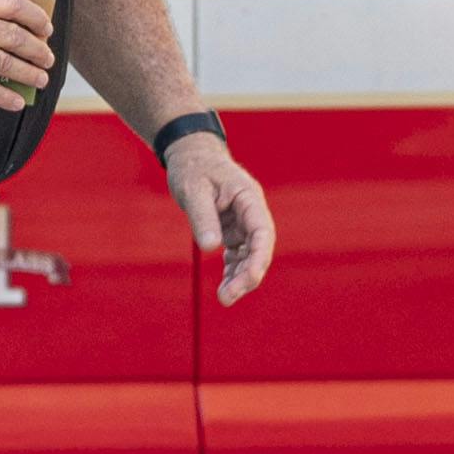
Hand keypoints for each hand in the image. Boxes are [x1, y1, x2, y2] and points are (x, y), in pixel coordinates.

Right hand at [0, 0, 54, 111]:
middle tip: (48, 59)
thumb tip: (3, 22)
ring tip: (40, 80)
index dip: (35, 17)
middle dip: (37, 51)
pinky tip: (16, 101)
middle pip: (14, 36)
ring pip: (3, 62)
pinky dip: (3, 96)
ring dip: (27, 73)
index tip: (46, 28)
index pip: (12, 4)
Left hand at [165, 136, 274, 305]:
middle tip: (226, 298)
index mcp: (249, 198)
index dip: (259, 258)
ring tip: (224, 298)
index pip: (263, 232)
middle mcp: (251, 212)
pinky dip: (231, 270)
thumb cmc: (193, 168)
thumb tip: (211, 247)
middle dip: (247, 276)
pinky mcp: (232, 229)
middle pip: (258, 249)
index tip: (248, 279)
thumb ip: (203, 217)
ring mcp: (243, 222)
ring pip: (249, 255)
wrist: (191, 155)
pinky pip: (236, 254)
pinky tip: (224, 287)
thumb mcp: (194, 190)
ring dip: (239, 277)